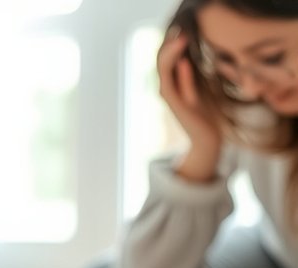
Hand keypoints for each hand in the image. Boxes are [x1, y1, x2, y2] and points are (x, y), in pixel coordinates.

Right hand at [157, 29, 221, 178]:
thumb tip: (184, 61)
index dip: (171, 45)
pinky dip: (175, 70)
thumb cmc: (204, 115)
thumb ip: (188, 78)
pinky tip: (183, 58)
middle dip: (168, 45)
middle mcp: (165, 88)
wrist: (206, 138)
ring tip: (181, 38)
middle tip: (179, 30)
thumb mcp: (197, 91)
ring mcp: (168, 95)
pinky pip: (170, 83)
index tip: (182, 31)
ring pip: (162, 69)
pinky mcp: (174, 103)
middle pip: (160, 61)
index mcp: (171, 84)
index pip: (166, 60)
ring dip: (170, 53)